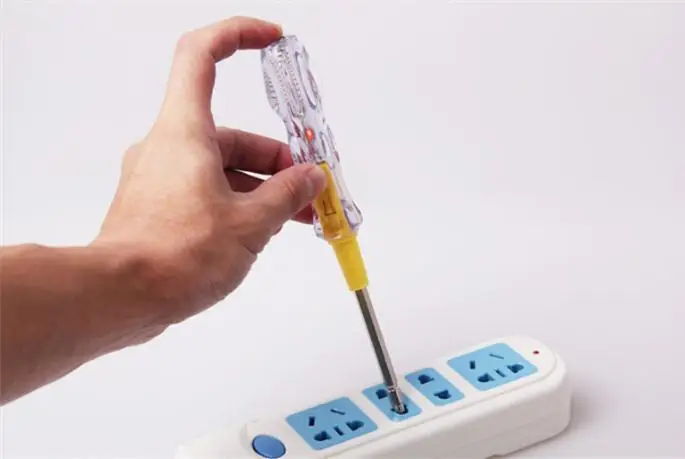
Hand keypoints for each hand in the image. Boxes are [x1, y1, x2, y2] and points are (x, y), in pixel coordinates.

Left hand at [94, 17, 325, 326]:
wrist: (121, 297)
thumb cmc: (176, 255)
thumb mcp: (251, 223)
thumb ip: (287, 195)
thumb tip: (310, 179)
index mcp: (186, 131)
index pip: (201, 54)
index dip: (238, 36)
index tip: (272, 40)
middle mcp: (169, 147)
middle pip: (231, 134)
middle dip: (278, 160)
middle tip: (311, 186)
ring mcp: (161, 178)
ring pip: (222, 168)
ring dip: (263, 188)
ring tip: (299, 216)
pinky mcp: (159, 207)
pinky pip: (207, 191)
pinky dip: (239, 202)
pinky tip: (265, 230)